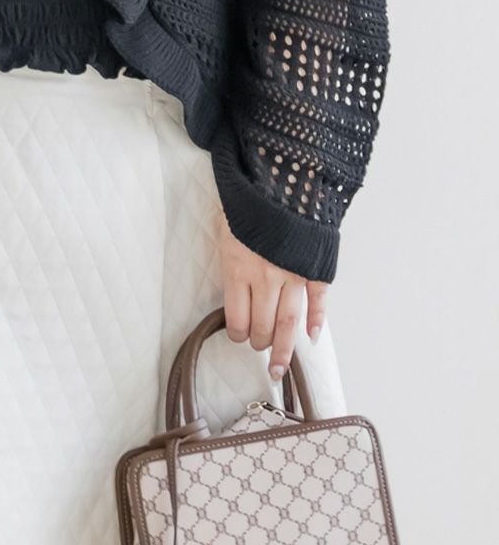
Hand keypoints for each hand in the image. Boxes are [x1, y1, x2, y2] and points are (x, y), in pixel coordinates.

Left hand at [217, 215, 328, 382]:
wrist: (279, 176)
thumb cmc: (247, 199)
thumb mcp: (224, 226)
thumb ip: (228, 258)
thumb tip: (232, 285)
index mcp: (238, 267)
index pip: (237, 317)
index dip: (238, 333)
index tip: (239, 336)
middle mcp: (265, 276)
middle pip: (263, 325)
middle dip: (259, 341)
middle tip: (259, 347)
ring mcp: (293, 274)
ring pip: (288, 322)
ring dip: (284, 348)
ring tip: (278, 368)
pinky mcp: (315, 267)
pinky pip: (318, 300)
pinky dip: (317, 320)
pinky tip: (313, 337)